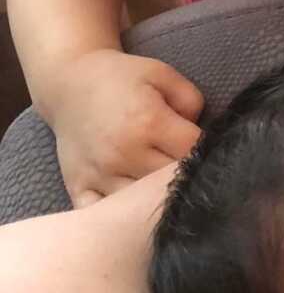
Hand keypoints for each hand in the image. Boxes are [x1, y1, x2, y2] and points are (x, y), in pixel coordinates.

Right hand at [50, 49, 203, 207]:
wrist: (68, 84)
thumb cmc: (120, 78)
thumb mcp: (162, 74)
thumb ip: (191, 100)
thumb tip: (202, 134)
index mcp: (148, 122)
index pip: (193, 151)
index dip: (206, 149)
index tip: (205, 148)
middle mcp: (124, 153)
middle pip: (171, 182)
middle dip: (185, 176)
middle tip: (186, 167)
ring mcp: (100, 175)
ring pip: (142, 207)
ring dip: (155, 199)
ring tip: (161, 185)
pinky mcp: (79, 188)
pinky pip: (104, 216)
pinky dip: (119, 218)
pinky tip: (130, 206)